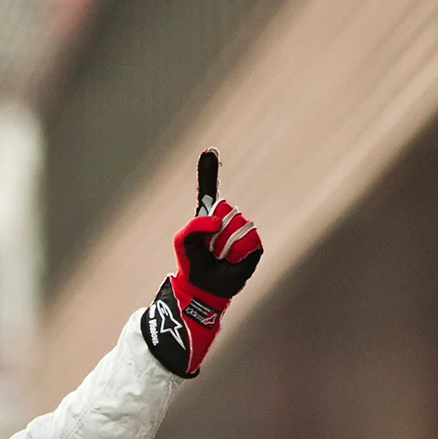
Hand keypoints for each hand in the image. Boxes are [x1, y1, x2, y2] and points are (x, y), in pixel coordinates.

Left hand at [142, 175, 262, 378]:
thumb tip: (217, 220)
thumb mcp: (183, 241)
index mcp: (209, 216)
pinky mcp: (254, 247)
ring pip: (236, 224)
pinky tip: (230, 259)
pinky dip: (236, 251)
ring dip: (223, 244)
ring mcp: (242, 232)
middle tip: (208, 247)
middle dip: (213, 230)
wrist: (202, 288)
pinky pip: (248, 239)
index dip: (208, 171)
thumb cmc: (191, 264)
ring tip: (218, 255)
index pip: (210, 190)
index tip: (209, 150)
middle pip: (225, 209)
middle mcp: (228, 220)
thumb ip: (195, 224)